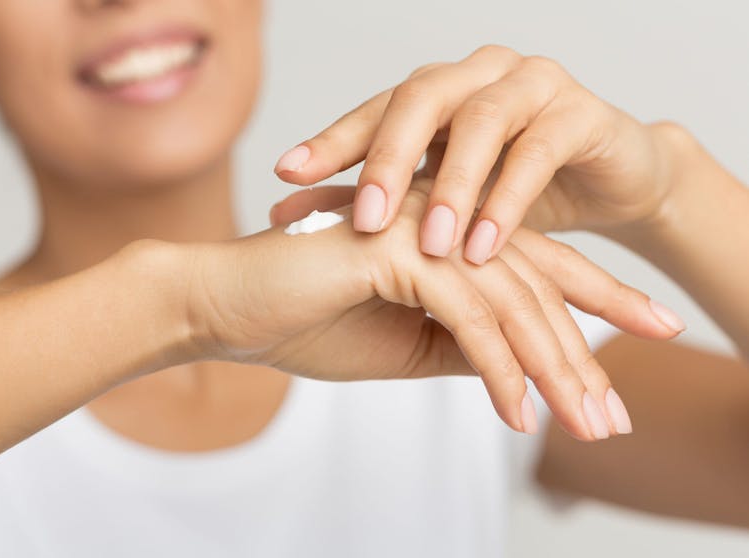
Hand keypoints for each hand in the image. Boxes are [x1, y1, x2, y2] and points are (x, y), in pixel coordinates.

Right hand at [180, 179, 680, 440]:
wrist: (225, 307)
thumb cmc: (304, 322)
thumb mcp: (405, 347)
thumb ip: (464, 348)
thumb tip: (520, 372)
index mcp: (448, 239)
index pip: (536, 273)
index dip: (595, 310)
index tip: (636, 357)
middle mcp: (444, 222)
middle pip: (540, 285)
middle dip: (586, 353)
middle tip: (618, 416)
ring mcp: (421, 229)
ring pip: (512, 301)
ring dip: (551, 369)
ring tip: (583, 426)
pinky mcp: (394, 249)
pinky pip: (465, 315)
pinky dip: (496, 368)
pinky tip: (517, 415)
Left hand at [274, 45, 679, 265]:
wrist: (611, 187)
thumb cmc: (513, 194)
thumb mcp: (436, 203)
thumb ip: (372, 207)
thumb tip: (277, 216)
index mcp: (440, 91)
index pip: (376, 109)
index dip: (332, 141)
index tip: (287, 177)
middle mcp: (479, 75)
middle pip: (421, 98)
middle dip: (386, 161)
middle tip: (362, 221)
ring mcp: (533, 85)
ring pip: (481, 122)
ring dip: (452, 188)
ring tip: (429, 247)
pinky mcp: (582, 113)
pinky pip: (539, 151)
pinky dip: (507, 202)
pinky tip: (483, 248)